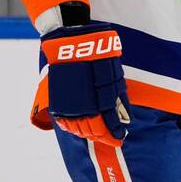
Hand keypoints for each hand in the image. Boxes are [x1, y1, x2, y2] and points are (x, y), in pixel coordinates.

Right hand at [42, 22, 130, 146]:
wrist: (71, 43)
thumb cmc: (96, 55)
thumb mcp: (113, 75)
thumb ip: (117, 98)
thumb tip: (122, 116)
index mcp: (98, 102)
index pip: (108, 127)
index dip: (114, 135)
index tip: (119, 138)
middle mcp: (83, 108)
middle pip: (93, 132)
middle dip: (103, 136)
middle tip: (109, 137)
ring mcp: (68, 106)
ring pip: (78, 130)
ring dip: (88, 133)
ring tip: (95, 133)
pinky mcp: (58, 101)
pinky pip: (64, 122)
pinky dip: (72, 128)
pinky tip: (78, 127)